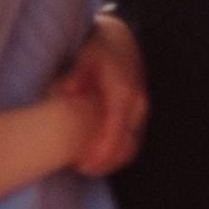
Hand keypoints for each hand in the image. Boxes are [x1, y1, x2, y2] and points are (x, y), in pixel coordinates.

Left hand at [58, 13, 147, 175]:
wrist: (120, 39)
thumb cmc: (99, 48)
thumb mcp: (85, 57)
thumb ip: (77, 77)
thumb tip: (67, 92)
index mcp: (123, 92)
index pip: (114, 131)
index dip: (101, 152)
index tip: (85, 164)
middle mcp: (137, 104)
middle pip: (126, 145)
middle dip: (105, 162)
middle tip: (81, 168)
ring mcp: (141, 110)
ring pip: (131, 146)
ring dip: (112, 161)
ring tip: (88, 167)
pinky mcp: (140, 114)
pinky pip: (132, 141)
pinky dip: (118, 153)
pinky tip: (99, 157)